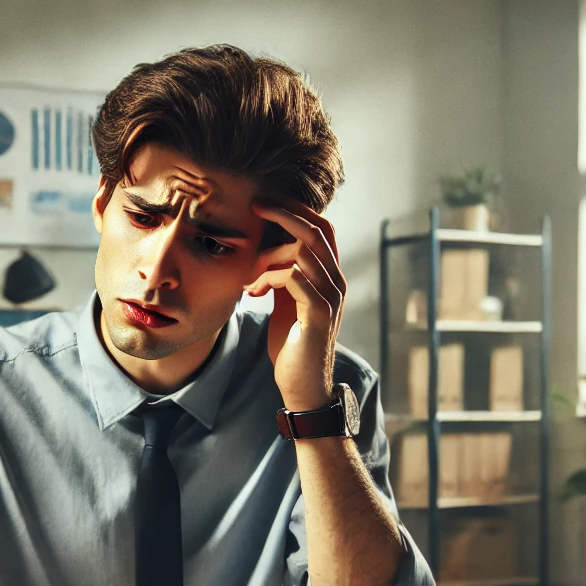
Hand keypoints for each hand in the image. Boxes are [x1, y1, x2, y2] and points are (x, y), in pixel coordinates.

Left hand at [245, 200, 345, 409]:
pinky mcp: (318, 314)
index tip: (266, 200)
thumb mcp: (286, 302)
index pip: (322, 227)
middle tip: (255, 206)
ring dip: (268, 257)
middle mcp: (336, 282)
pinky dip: (270, 277)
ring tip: (249, 278)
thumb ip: (284, 274)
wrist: (302, 384)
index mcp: (330, 275)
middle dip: (284, 213)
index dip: (297, 209)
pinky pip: (295, 278)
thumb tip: (268, 249)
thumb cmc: (291, 343)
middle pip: (316, 230)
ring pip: (303, 252)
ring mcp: (330, 297)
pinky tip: (253, 292)